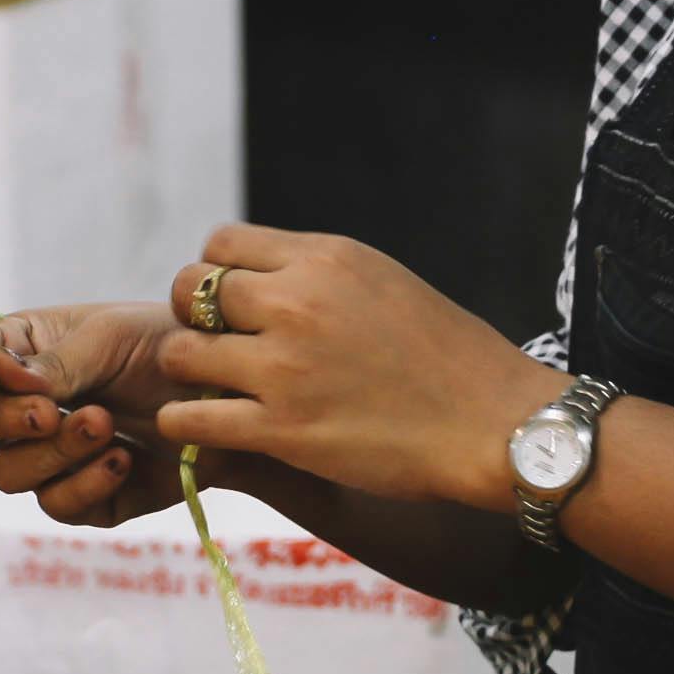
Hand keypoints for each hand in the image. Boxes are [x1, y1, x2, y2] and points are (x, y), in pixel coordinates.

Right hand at [0, 303, 227, 527]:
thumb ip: (53, 364)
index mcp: (19, 352)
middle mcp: (23, 404)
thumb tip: (1, 379)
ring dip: (53, 450)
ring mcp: (48, 455)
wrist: (233, 402)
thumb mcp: (110, 339)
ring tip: (104, 423)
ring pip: (6, 471)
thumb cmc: (169, 349)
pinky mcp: (83, 497)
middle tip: (46, 410)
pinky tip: (124, 457)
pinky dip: (86, 482)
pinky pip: (55, 504)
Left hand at [154, 224, 564, 510]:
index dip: (217, 274)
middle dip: (193, 318)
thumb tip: (261, 275)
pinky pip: (190, 417)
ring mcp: (284, 367)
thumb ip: (318, 274)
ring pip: (180, 353)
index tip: (233, 305)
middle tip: (216, 347)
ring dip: (187, 371)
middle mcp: (297, 302)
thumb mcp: (383, 282)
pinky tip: (205, 427)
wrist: (494, 424)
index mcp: (325, 258)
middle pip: (188, 289)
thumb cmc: (449, 357)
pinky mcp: (282, 430)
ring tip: (211, 388)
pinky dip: (184, 422)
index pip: (221, 243)